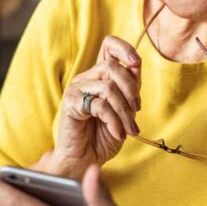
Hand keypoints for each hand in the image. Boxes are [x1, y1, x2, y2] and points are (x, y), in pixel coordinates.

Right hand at [52, 36, 141, 174]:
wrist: (85, 160)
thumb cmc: (103, 136)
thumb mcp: (124, 110)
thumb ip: (130, 89)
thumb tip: (136, 66)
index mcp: (99, 76)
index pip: (109, 45)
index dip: (124, 48)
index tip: (136, 63)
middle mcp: (86, 78)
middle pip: (112, 67)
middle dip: (131, 90)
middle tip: (136, 111)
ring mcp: (76, 89)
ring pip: (108, 87)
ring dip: (124, 112)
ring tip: (129, 129)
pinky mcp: (70, 104)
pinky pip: (100, 105)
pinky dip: (114, 121)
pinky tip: (118, 133)